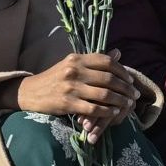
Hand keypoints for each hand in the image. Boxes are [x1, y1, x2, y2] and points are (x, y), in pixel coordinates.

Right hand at [11, 50, 139, 143]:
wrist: (30, 92)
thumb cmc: (54, 78)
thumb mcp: (72, 65)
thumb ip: (94, 61)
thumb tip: (118, 53)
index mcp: (76, 59)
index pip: (106, 61)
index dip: (122, 71)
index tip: (130, 80)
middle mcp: (74, 71)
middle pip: (109, 79)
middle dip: (125, 88)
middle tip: (135, 95)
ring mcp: (71, 87)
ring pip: (104, 94)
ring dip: (120, 100)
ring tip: (128, 104)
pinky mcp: (67, 103)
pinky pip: (94, 108)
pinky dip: (107, 111)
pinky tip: (114, 113)